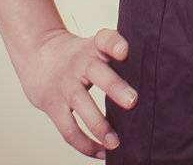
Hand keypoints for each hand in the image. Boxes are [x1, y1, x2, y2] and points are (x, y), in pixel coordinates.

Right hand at [15, 26, 135, 158]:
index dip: (115, 44)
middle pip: (98, 73)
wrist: (39, 54)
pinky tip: (101, 152)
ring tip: (116, 143)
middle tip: (133, 102)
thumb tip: (153, 76)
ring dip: (99, 126)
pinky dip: (85, 144)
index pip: (106, 39)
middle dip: (115, 87)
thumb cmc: (79, 55)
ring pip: (82, 105)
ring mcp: (65, 85)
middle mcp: (80, 64)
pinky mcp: (53, 106)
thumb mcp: (96, 46)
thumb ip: (119, 56)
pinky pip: (68, 129)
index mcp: (94, 46)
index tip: (125, 52)